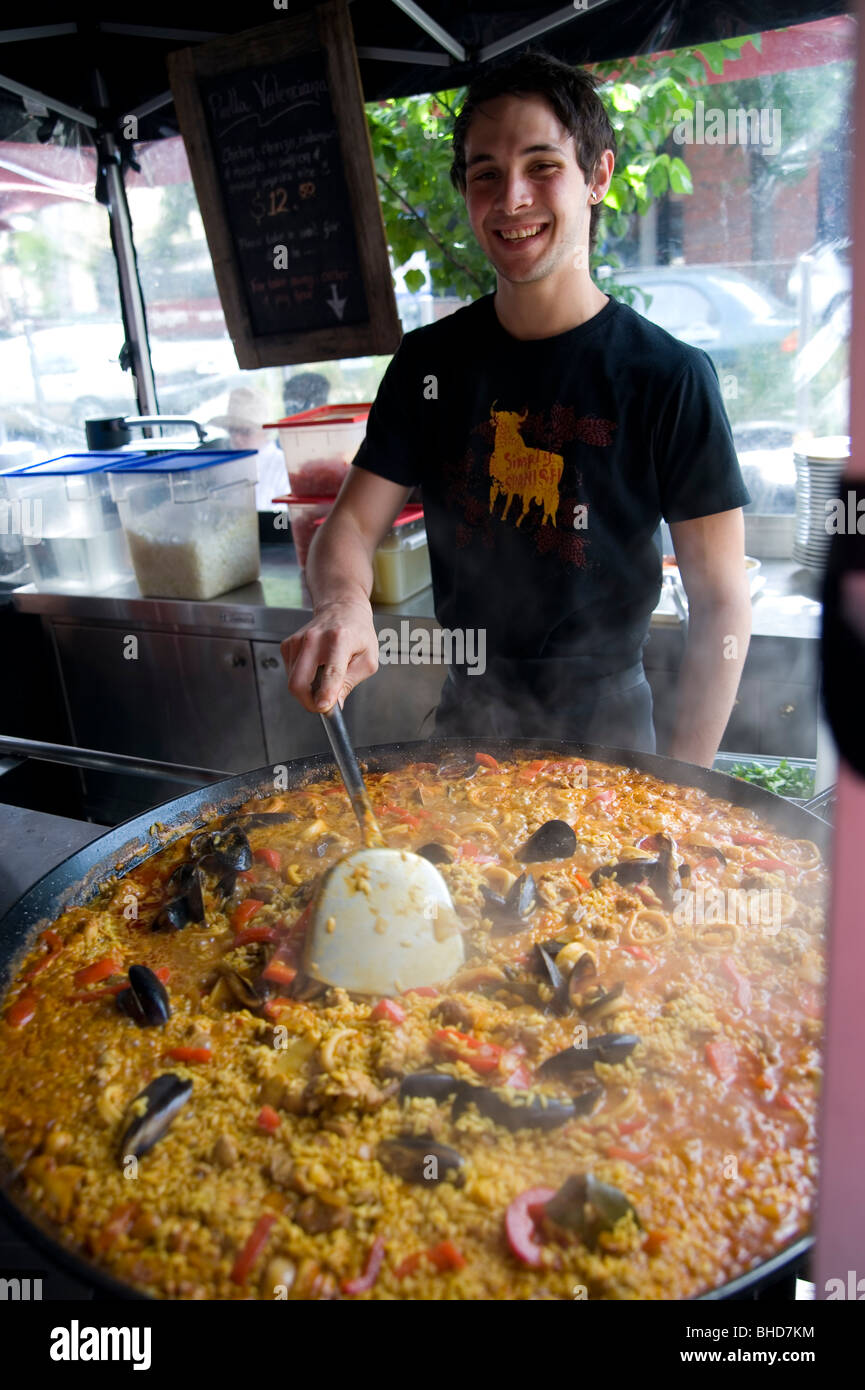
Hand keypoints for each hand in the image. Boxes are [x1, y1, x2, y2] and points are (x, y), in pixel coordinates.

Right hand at [282, 598, 378, 712]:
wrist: (342, 609)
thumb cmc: (358, 633)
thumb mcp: (367, 660)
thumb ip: (350, 683)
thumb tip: (334, 703)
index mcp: (339, 640)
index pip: (330, 673)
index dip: (325, 694)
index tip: (323, 708)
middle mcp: (314, 638)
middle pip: (299, 682)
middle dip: (308, 702)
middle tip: (322, 705)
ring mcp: (298, 641)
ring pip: (293, 681)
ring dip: (307, 690)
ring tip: (323, 680)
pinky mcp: (288, 645)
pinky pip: (290, 673)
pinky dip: (302, 679)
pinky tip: (315, 669)